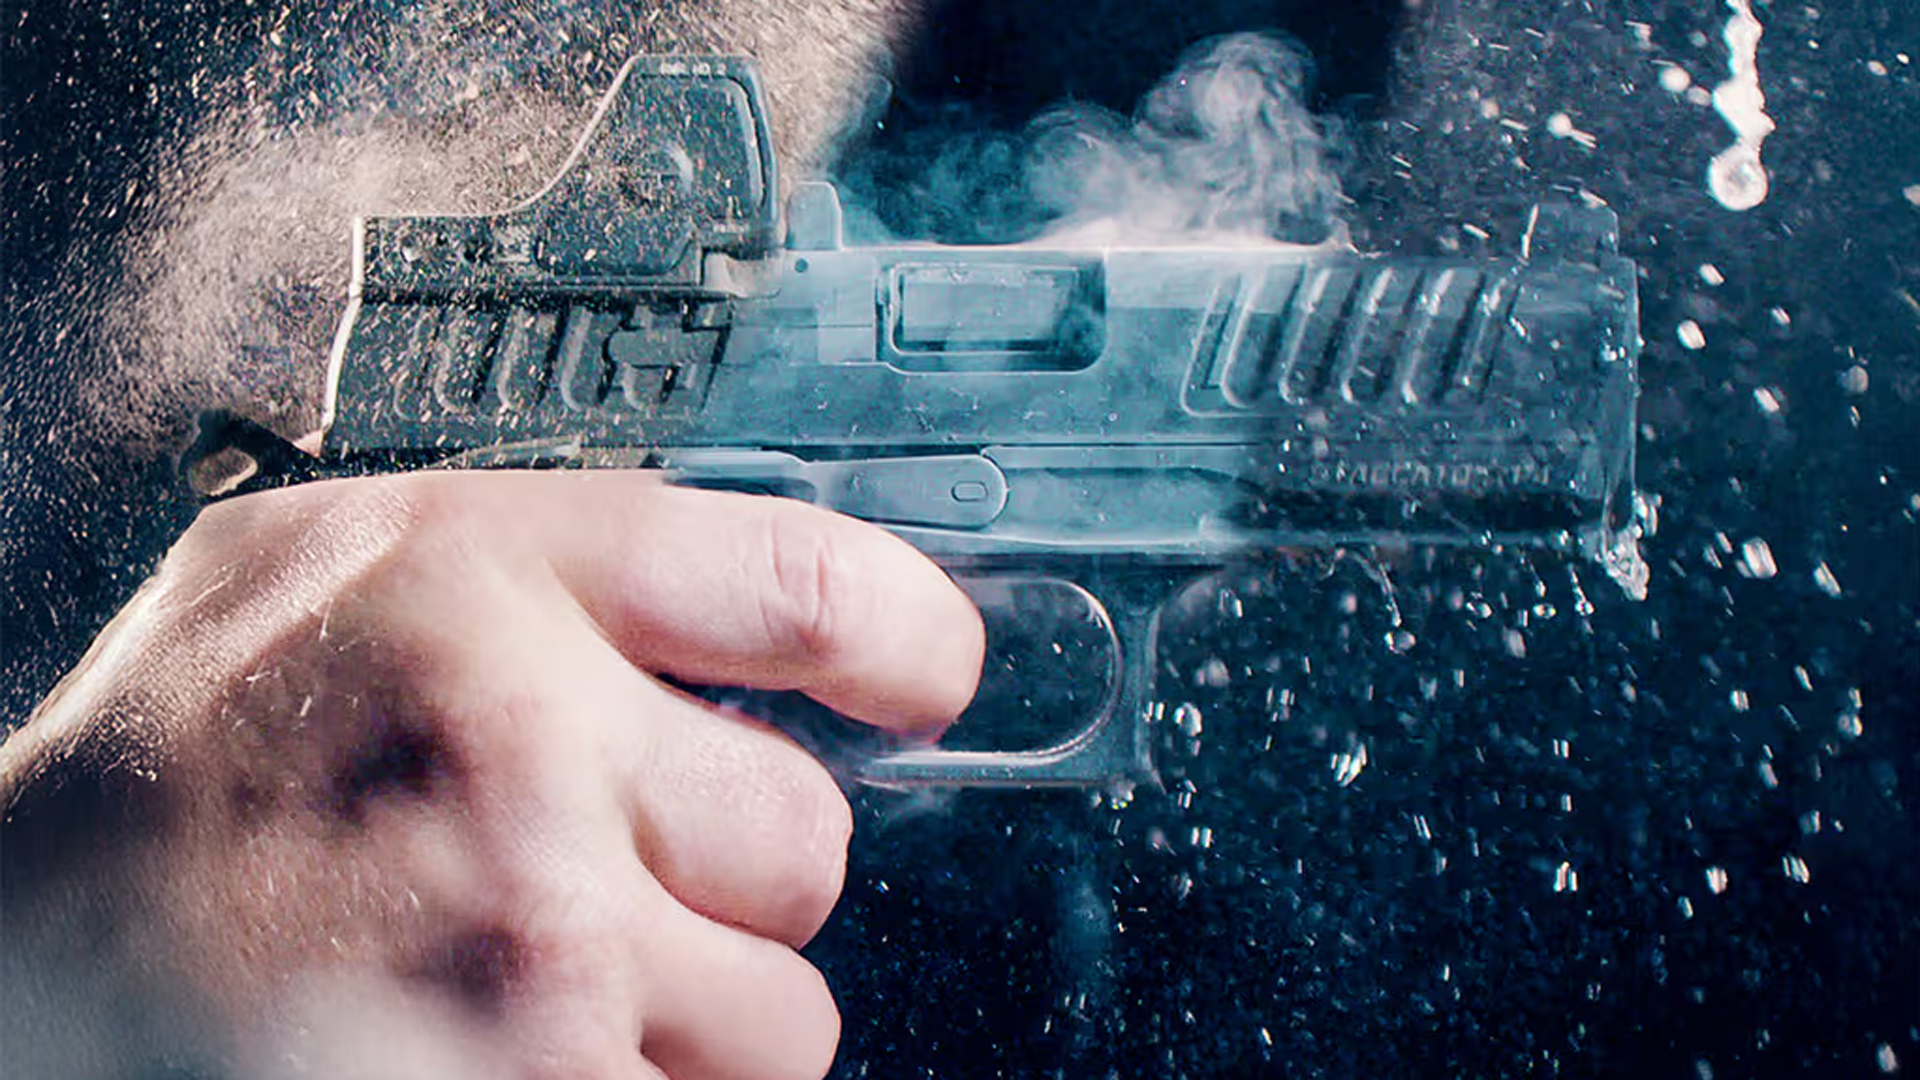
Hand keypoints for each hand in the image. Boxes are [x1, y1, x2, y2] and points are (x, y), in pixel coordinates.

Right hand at [0, 472, 983, 1079]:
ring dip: (684, 1022)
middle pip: (808, 842)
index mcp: (483, 579)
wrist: (8, 952)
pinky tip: (498, 1054)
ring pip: (781, 1019)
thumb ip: (546, 567)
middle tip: (592, 883)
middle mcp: (523, 748)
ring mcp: (534, 947)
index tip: (919, 680)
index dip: (905, 640)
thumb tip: (748, 614)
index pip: (811, 579)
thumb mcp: (326, 569)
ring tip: (519, 989)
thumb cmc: (177, 767)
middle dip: (730, 882)